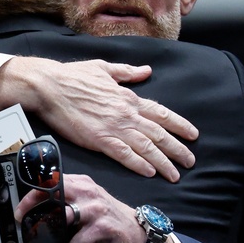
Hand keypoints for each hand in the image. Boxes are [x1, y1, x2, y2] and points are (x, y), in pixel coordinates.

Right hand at [0, 57, 197, 180]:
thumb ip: (127, 72)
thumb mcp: (104, 68)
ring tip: (175, 174)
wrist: (50, 86)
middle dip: (178, 149)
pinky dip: (139, 164)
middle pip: (159, 134)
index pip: (162, 113)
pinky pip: (124, 154)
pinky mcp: (99, 139)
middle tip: (190, 161)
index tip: (193, 134)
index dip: (179, 125)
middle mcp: (126, 113)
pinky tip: (149, 172)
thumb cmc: (73, 76)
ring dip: (163, 162)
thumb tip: (146, 70)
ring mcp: (114, 127)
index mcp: (128, 97)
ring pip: (146, 147)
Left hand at [16, 173, 144, 242]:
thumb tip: (40, 208)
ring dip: (48, 233)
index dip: (32, 194)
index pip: (52, 181)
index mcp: (82, 183)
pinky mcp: (101, 228)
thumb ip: (69, 199)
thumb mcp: (89, 201)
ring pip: (63, 216)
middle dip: (33, 206)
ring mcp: (95, 209)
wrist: (139, 234)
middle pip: (53, 192)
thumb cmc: (110, 219)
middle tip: (24, 223)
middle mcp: (88, 192)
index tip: (21, 209)